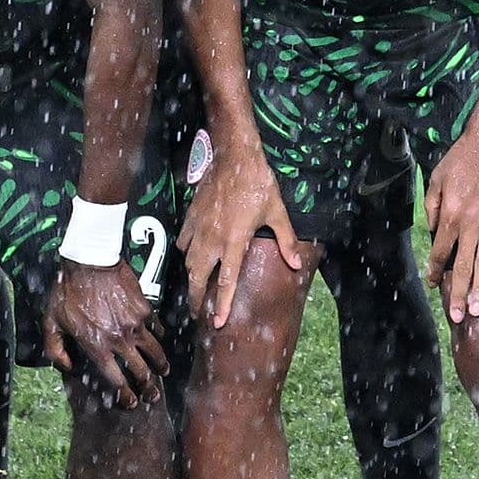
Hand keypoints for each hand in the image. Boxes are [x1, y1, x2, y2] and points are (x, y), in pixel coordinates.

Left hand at [47, 257, 167, 403]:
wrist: (90, 259)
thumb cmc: (68, 289)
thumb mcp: (51, 321)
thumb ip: (55, 349)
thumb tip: (68, 367)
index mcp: (97, 345)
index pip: (116, 379)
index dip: (125, 395)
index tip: (130, 401)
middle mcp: (119, 339)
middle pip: (140, 371)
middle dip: (147, 388)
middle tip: (151, 395)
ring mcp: (136, 323)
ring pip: (154, 352)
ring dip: (160, 365)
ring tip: (163, 372)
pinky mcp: (145, 308)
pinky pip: (157, 328)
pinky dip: (159, 337)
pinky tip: (160, 341)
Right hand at [180, 138, 301, 328]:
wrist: (233, 156)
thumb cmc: (257, 183)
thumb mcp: (277, 211)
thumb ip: (286, 240)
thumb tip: (295, 263)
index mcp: (234, 240)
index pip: (227, 281)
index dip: (223, 304)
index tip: (217, 322)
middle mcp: (212, 239)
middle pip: (198, 278)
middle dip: (196, 299)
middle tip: (198, 313)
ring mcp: (198, 229)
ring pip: (188, 262)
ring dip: (191, 278)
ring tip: (195, 289)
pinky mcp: (190, 217)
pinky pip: (183, 243)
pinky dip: (186, 255)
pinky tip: (192, 258)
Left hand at [423, 113, 478, 321]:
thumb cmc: (461, 159)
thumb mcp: (436, 179)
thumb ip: (432, 207)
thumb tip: (433, 231)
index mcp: (451, 216)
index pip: (440, 251)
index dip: (435, 269)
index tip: (432, 283)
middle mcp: (471, 226)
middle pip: (462, 266)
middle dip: (458, 293)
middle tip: (457, 316)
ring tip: (478, 310)